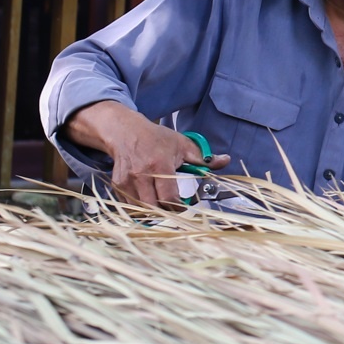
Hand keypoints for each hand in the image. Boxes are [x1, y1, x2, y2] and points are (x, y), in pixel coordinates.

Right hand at [63, 101, 228, 210]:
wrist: (125, 131)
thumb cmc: (156, 138)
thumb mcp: (182, 143)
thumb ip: (203, 156)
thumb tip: (225, 160)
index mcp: (160, 164)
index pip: (169, 198)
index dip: (178, 207)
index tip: (184, 206)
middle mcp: (141, 174)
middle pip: (154, 207)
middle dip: (166, 212)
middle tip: (173, 209)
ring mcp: (127, 181)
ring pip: (141, 209)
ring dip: (152, 211)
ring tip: (161, 205)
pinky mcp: (118, 185)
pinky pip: (130, 205)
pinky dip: (139, 207)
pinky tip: (147, 199)